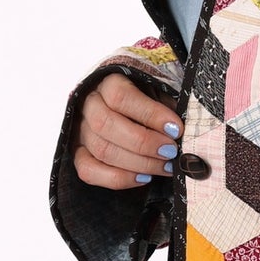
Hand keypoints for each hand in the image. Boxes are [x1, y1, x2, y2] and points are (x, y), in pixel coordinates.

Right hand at [72, 72, 183, 190]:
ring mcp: (80, 130)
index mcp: (107, 82)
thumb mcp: (160, 91)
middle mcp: (88, 105)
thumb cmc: (149, 98)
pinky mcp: (78, 153)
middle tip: (171, 151)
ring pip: (101, 150)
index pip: (120, 96)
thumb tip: (181, 131)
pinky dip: (118, 178)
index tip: (176, 128)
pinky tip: (143, 178)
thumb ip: (167, 106)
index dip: (150, 114)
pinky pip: (88, 171)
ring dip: (138, 163)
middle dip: (143, 142)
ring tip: (165, 167)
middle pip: (106, 124)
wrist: (130, 107)